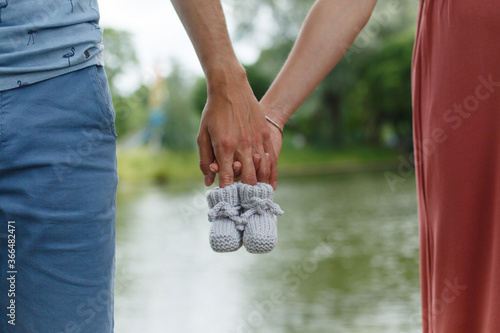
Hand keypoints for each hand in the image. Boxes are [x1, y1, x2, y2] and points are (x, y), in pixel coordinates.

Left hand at [197, 68, 277, 188]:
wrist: (230, 88)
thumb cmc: (213, 112)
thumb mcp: (203, 135)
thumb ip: (205, 160)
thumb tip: (208, 181)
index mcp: (224, 147)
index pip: (227, 178)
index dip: (227, 191)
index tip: (227, 198)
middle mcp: (242, 146)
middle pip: (247, 178)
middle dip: (245, 192)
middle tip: (243, 199)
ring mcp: (255, 140)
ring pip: (262, 171)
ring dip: (260, 185)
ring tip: (258, 196)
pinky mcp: (264, 135)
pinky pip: (271, 159)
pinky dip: (271, 174)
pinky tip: (270, 184)